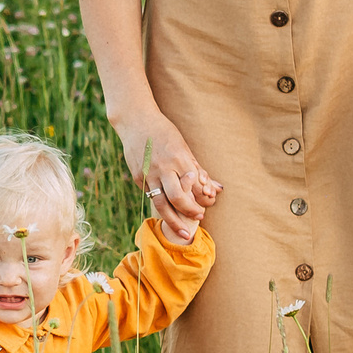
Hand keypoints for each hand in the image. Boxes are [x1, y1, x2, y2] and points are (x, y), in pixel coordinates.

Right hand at [117, 111, 220, 241]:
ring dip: (173, 220)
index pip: (193, 186)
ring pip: (160, 203)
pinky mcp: (138, 176)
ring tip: (182, 232)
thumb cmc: (164, 132)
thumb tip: (217, 189)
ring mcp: (148, 173)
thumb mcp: (184, 147)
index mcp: (178, 158)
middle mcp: (162, 167)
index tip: (207, 205)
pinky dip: (161, 204)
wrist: (135, 121)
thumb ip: (199, 170)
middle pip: (177, 198)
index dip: (202, 199)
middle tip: (199, 218)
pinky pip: (151, 194)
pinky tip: (168, 211)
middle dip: (189, 212)